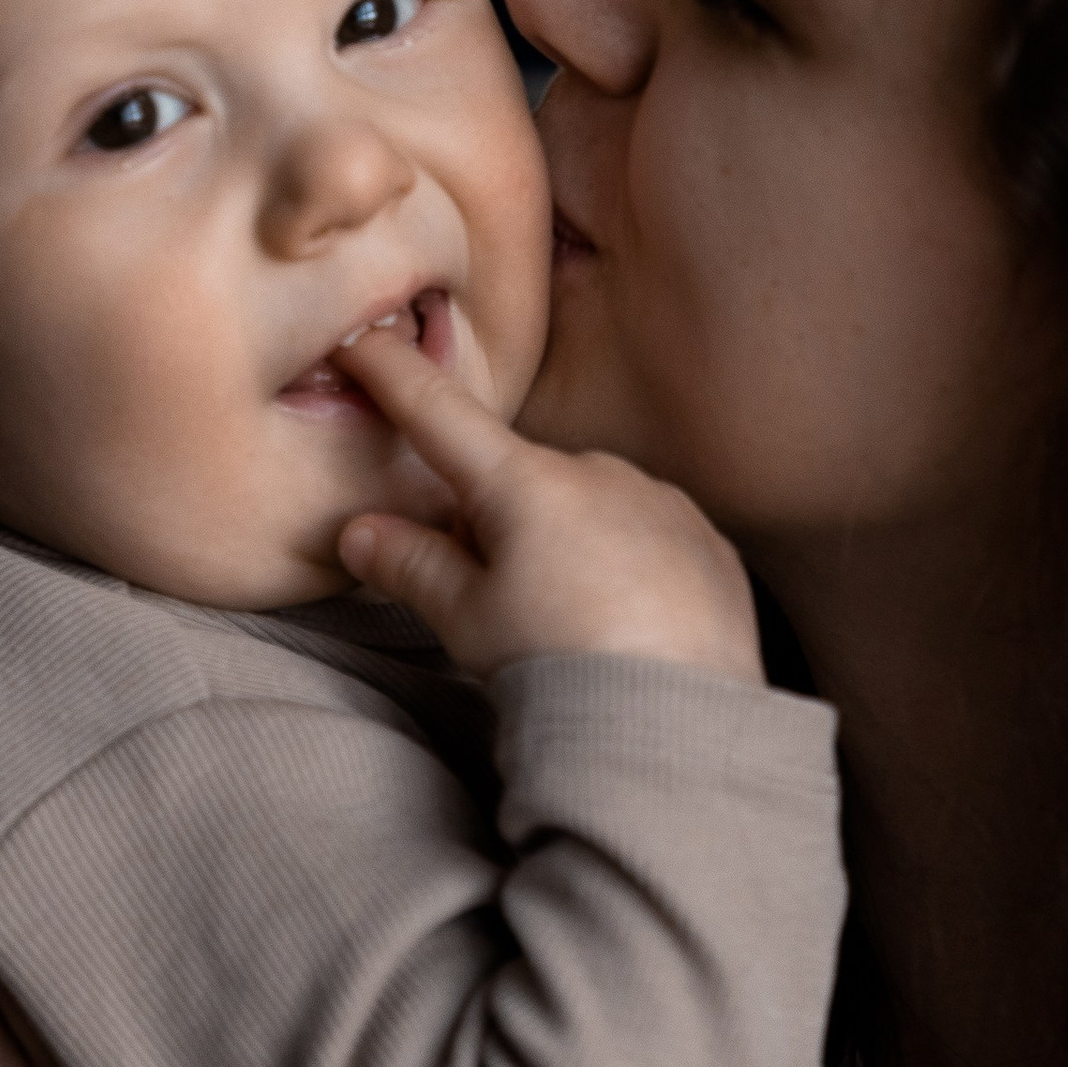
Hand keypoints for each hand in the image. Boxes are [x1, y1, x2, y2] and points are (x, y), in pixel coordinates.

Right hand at [335, 318, 762, 683]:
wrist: (675, 726)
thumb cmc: (561, 670)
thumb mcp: (466, 622)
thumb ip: (412, 566)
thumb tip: (361, 530)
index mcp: (526, 484)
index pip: (442, 415)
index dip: (396, 375)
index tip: (364, 340)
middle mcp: (598, 473)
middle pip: (520, 480)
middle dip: (496, 521)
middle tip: (494, 599)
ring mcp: (660, 503)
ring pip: (587, 508)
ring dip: (566, 546)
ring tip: (571, 628)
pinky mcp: (706, 544)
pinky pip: (646, 538)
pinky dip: (625, 569)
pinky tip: (625, 626)